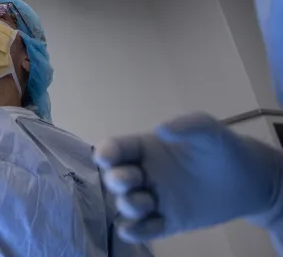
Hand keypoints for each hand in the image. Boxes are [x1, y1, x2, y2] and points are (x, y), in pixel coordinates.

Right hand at [94, 113, 282, 241]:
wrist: (250, 181)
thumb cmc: (224, 149)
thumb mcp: (209, 130)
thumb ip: (187, 125)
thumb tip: (161, 130)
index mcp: (145, 148)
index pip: (116, 149)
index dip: (107, 152)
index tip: (106, 157)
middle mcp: (144, 173)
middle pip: (116, 178)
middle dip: (116, 180)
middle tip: (131, 180)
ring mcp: (155, 199)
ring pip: (126, 204)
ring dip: (128, 205)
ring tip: (147, 203)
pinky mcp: (168, 221)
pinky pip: (144, 229)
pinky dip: (135, 231)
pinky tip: (134, 231)